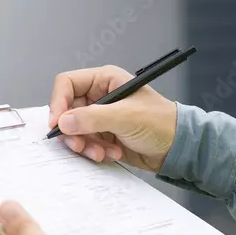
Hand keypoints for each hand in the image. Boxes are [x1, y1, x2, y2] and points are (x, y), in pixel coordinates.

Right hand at [49, 65, 177, 171]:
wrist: (178, 148)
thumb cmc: (161, 123)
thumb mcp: (126, 117)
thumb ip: (93, 118)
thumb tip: (63, 122)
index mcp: (105, 80)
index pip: (68, 84)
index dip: (59, 102)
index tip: (58, 123)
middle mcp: (100, 97)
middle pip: (68, 110)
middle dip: (73, 130)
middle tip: (79, 145)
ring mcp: (101, 117)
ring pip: (75, 130)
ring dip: (85, 144)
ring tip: (102, 153)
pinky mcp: (104, 136)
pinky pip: (86, 143)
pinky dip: (94, 151)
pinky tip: (112, 154)